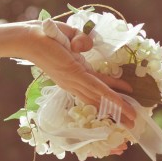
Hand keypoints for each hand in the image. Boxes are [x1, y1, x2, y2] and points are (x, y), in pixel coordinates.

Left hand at [21, 20, 137, 128]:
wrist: (29, 36)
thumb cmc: (46, 35)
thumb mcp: (70, 38)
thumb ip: (82, 42)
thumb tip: (82, 48)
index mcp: (73, 76)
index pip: (97, 89)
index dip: (113, 97)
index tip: (127, 104)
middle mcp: (73, 83)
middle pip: (99, 101)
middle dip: (116, 114)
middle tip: (132, 125)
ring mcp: (73, 80)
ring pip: (100, 98)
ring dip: (118, 110)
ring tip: (132, 120)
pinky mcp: (74, 75)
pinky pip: (97, 88)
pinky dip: (111, 97)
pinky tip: (122, 104)